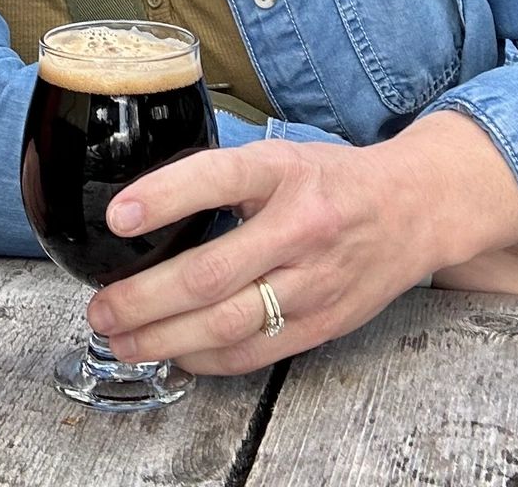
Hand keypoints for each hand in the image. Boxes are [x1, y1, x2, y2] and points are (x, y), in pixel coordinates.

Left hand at [84, 112, 517, 376]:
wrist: (416, 208)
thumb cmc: (335, 180)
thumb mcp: (281, 157)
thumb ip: (224, 180)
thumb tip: (142, 210)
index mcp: (283, 173)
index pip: (217, 178)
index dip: (164, 197)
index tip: (117, 216)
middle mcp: (299, 227)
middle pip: (208, 275)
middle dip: (142, 299)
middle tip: (101, 308)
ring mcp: (313, 282)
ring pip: (225, 325)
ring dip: (162, 339)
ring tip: (121, 339)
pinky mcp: (323, 322)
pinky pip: (254, 352)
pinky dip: (205, 360)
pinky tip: (174, 354)